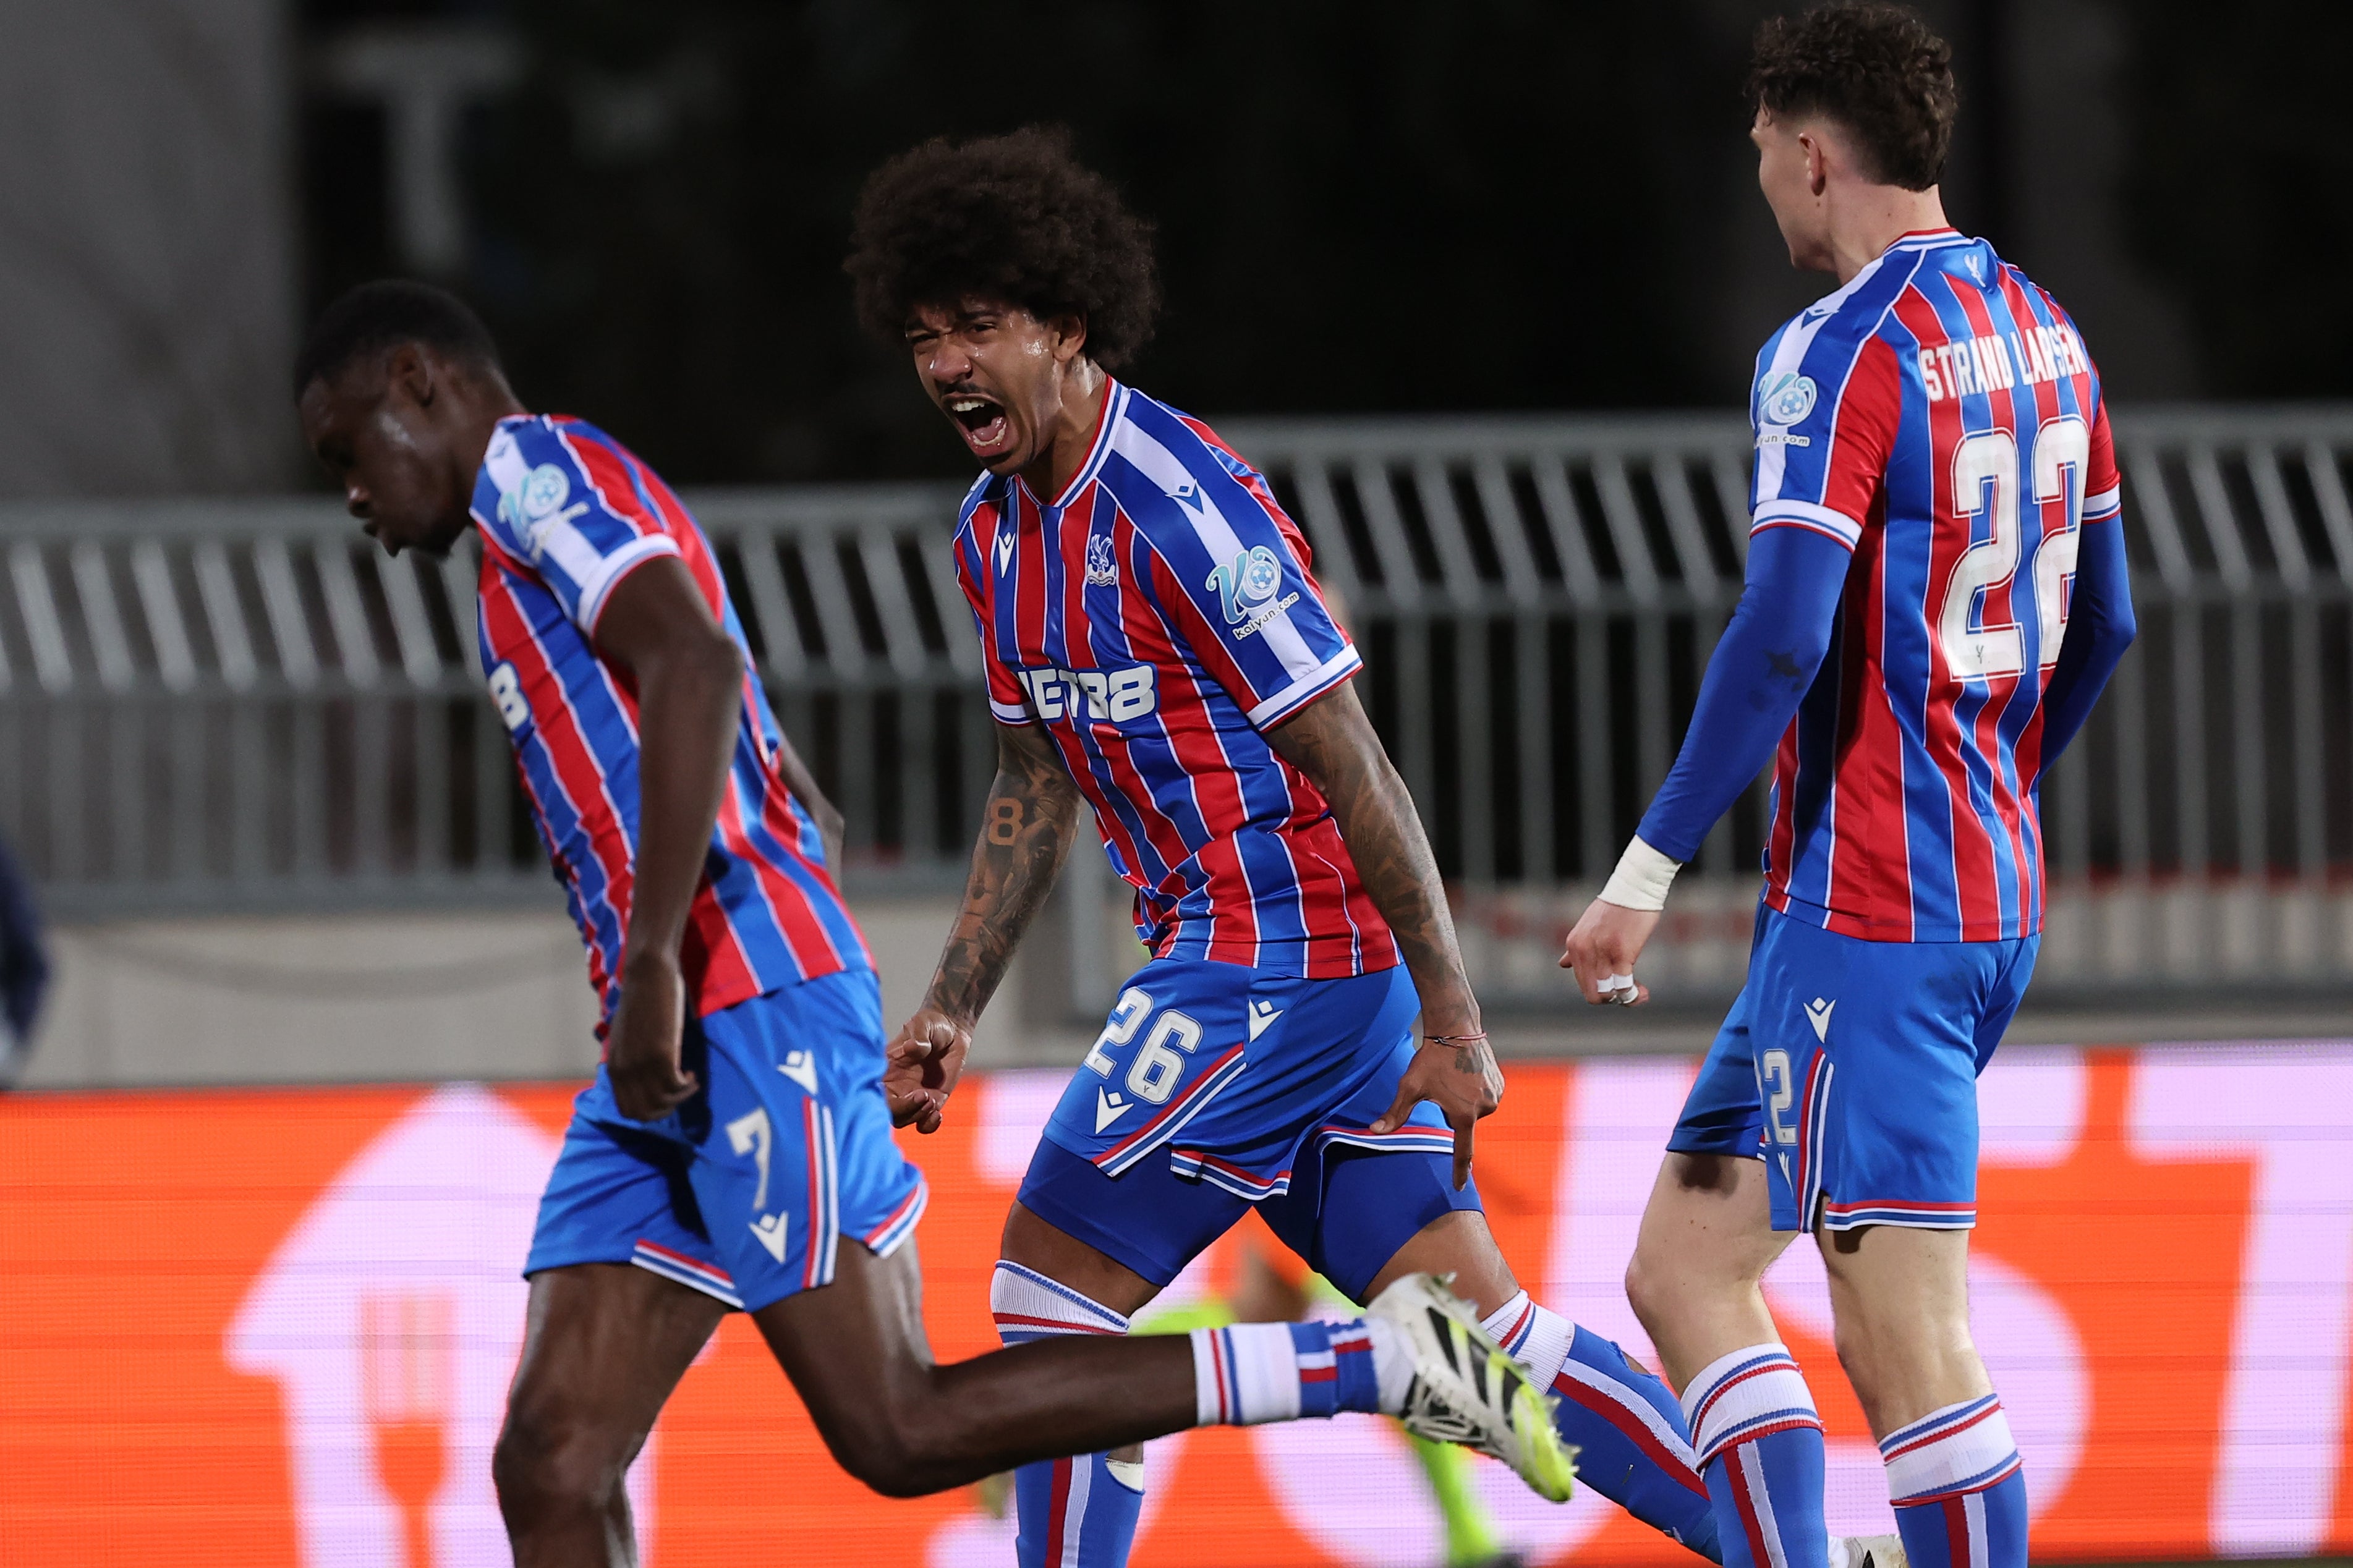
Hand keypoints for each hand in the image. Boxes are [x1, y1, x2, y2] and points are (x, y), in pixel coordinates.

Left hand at [606, 952, 697, 1120]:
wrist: (648, 975)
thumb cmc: (640, 1001)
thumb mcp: (625, 1038)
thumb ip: (629, 1061)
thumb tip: (640, 1081)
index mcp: (614, 1068)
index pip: (628, 1111)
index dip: (650, 1111)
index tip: (665, 1096)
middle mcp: (624, 1071)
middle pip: (644, 1114)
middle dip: (666, 1110)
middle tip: (680, 1092)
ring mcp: (641, 1064)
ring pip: (663, 1103)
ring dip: (681, 1097)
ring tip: (689, 1080)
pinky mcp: (661, 1055)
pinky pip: (676, 1086)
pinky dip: (687, 1085)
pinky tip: (691, 1072)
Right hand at [885, 1006, 971, 1132]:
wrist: (952, 1031)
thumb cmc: (931, 1025)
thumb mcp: (924, 1025)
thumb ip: (918, 1036)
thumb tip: (913, 1047)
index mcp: (884, 1069)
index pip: (874, 1093)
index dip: (887, 1101)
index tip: (911, 1092)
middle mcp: (894, 1086)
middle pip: (887, 1112)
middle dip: (905, 1111)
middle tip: (925, 1096)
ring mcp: (910, 1096)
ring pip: (903, 1120)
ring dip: (917, 1116)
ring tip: (933, 1100)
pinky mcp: (930, 1101)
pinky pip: (923, 1124)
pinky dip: (929, 1125)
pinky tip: (938, 1113)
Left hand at [1371, 1033, 1502, 1190]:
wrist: (1456, 1028)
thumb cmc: (1431, 1059)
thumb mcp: (1410, 1087)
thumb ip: (1395, 1113)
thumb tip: (1375, 1131)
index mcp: (1464, 1115)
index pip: (1463, 1152)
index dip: (1459, 1171)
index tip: (1459, 1187)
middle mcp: (1484, 1108)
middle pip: (1463, 1122)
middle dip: (1452, 1110)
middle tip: (1443, 1086)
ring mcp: (1495, 1096)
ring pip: (1474, 1109)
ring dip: (1464, 1100)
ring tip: (1455, 1077)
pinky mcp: (1500, 1084)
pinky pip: (1484, 1096)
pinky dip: (1474, 1090)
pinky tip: (1465, 1072)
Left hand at [1560, 898, 1660, 1004]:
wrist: (1634, 887)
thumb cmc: (1615, 907)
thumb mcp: (1586, 926)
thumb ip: (1575, 948)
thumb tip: (1562, 964)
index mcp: (1574, 945)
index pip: (1582, 983)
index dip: (1601, 991)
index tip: (1617, 986)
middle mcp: (1583, 950)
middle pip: (1592, 994)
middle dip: (1611, 999)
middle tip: (1628, 992)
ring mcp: (1601, 952)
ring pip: (1607, 994)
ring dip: (1625, 999)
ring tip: (1639, 992)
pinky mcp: (1621, 952)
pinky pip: (1624, 986)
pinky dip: (1634, 995)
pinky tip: (1643, 992)